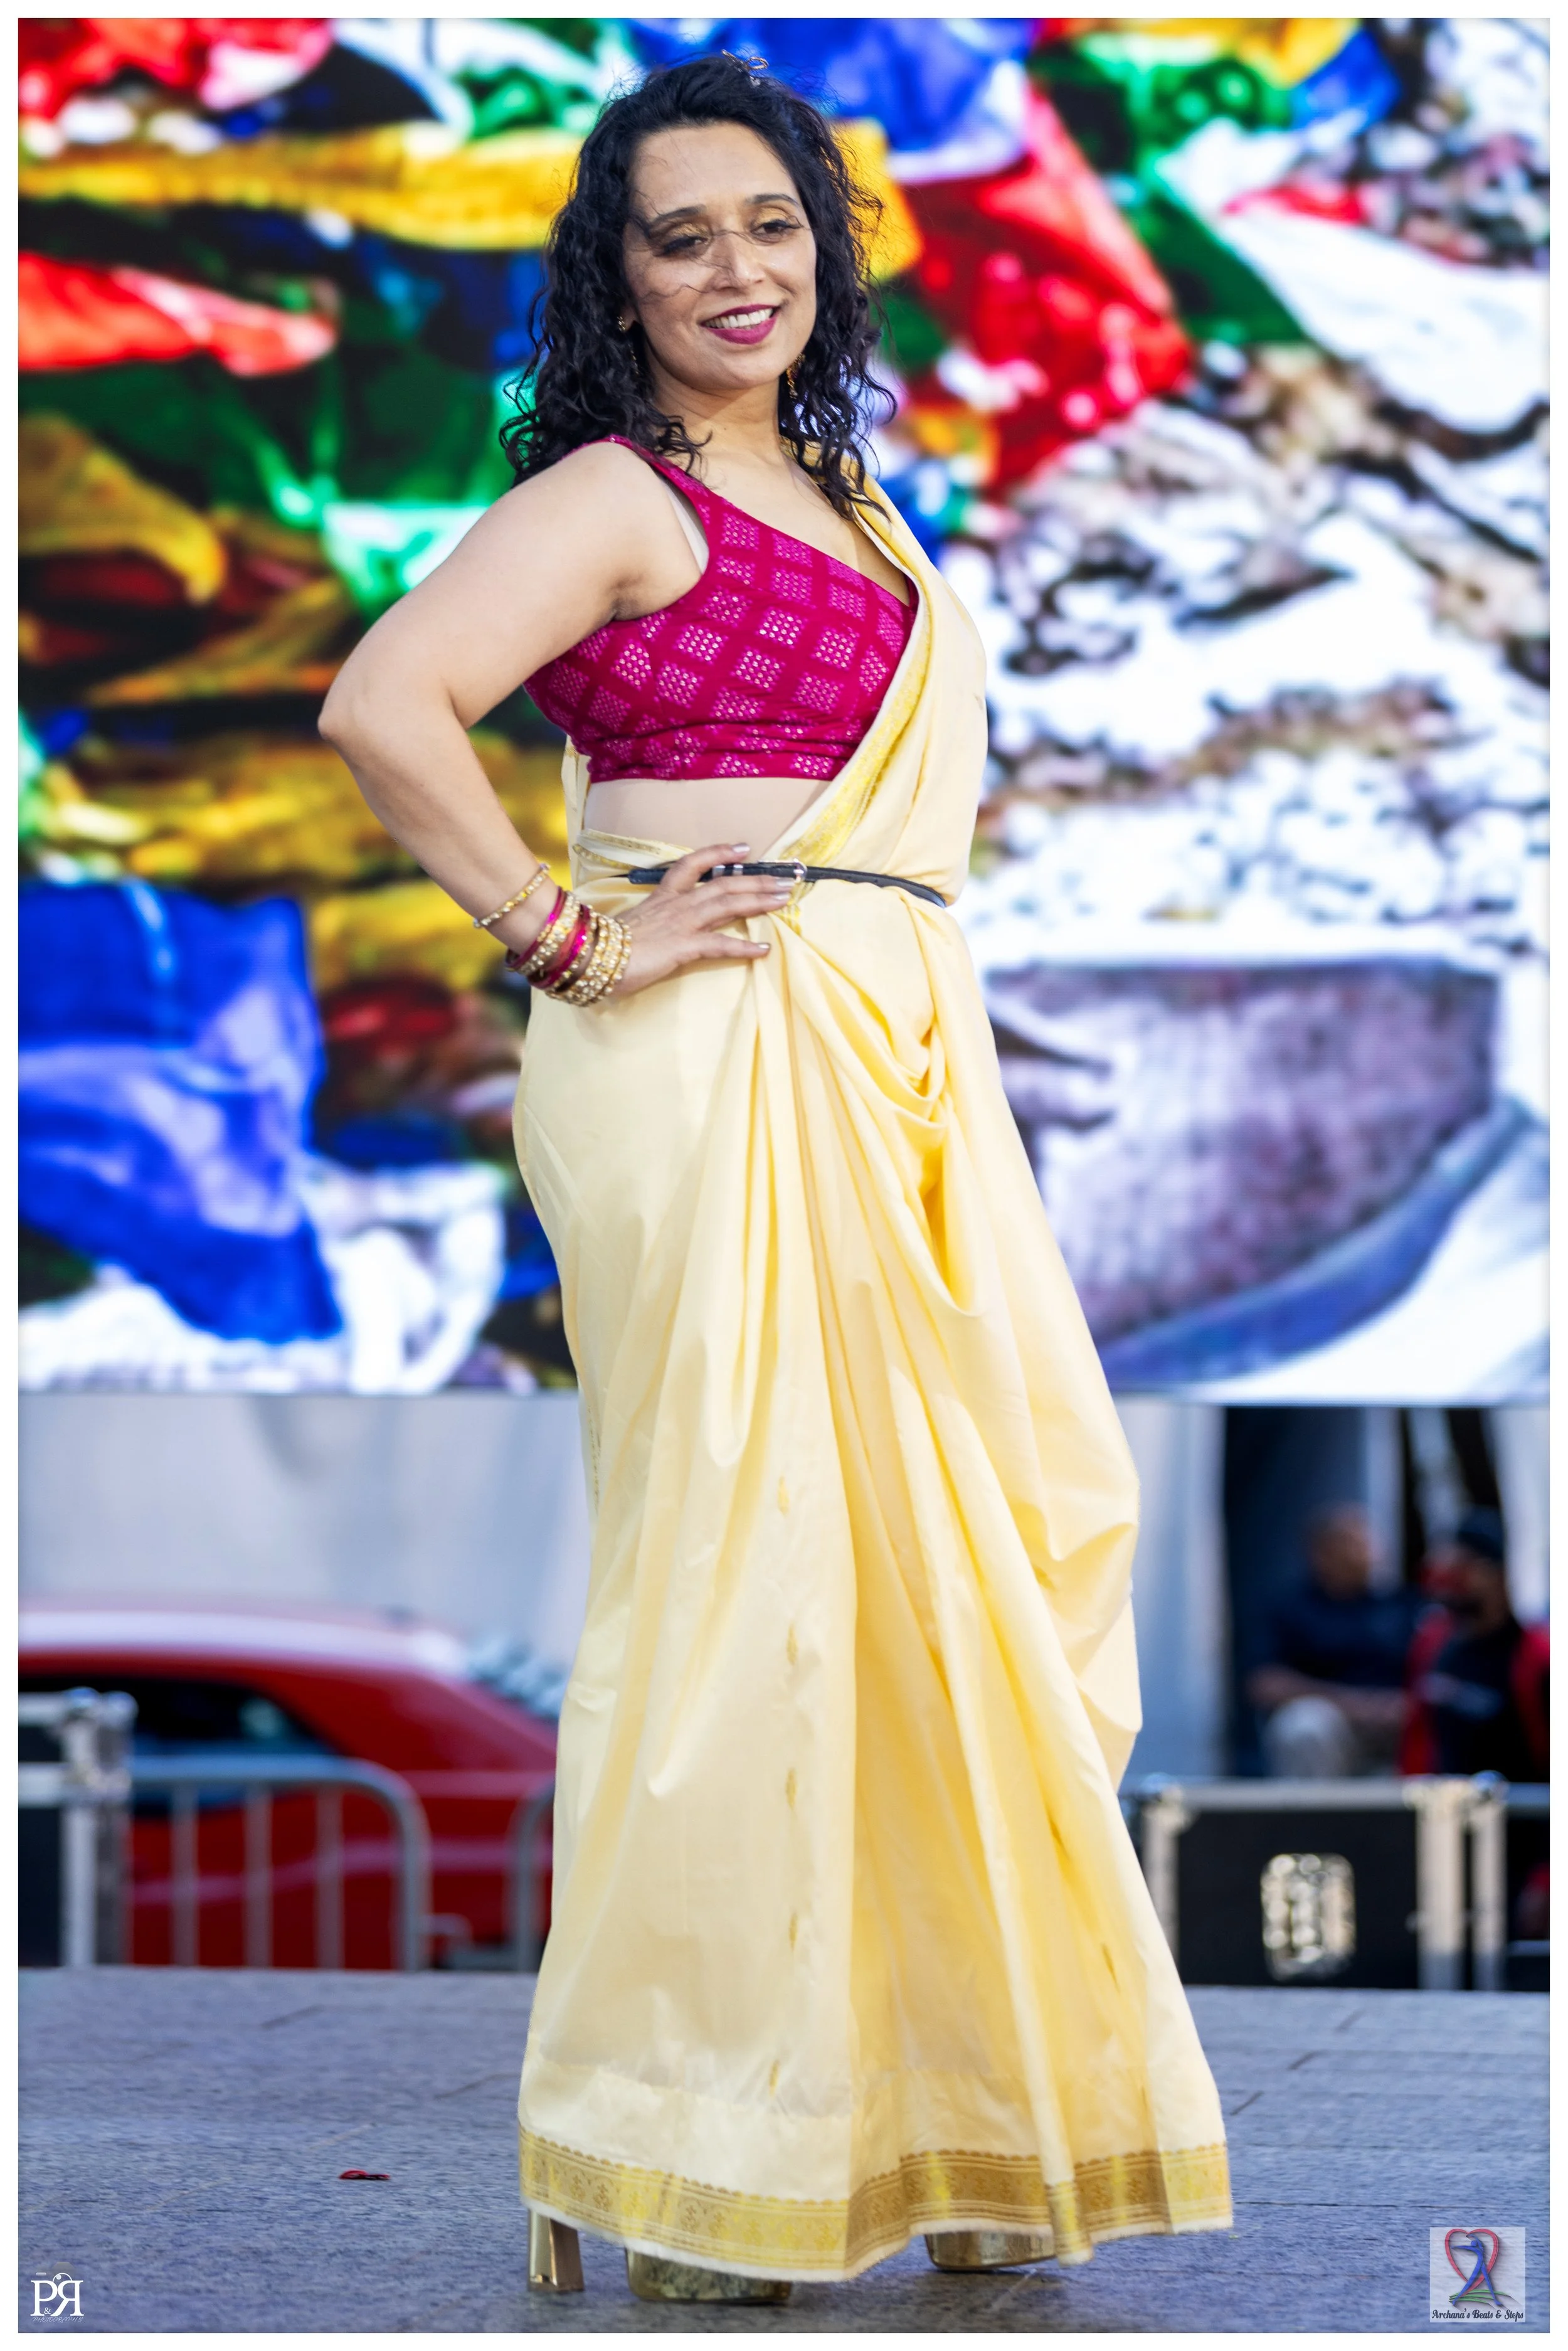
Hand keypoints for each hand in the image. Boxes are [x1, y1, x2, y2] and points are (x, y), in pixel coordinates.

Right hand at [610, 845, 793, 998]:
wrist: (591, 957)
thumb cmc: (607, 945)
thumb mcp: (633, 925)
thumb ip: (650, 922)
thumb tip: (659, 927)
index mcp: (663, 896)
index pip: (693, 864)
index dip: (720, 853)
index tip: (744, 848)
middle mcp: (676, 904)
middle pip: (723, 884)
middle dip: (757, 881)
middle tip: (786, 880)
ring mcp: (681, 923)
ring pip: (726, 904)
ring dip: (759, 900)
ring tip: (784, 899)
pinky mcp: (682, 946)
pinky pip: (720, 945)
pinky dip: (744, 947)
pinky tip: (764, 949)